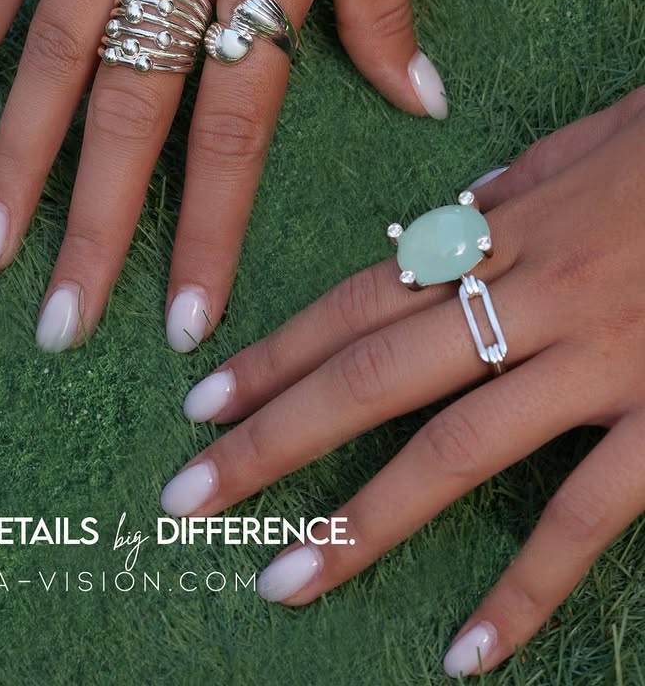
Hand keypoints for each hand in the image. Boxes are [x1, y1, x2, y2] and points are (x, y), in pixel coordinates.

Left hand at [162, 86, 644, 676]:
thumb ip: (502, 195)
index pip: (356, 302)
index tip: (199, 401)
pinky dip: (526, 587)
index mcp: (498, 235)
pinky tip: (465, 650)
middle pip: (373, 377)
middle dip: (273, 440)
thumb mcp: (577, 147)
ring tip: (281, 577)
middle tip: (187, 497)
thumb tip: (441, 221)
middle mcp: (527, 301)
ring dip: (359, 522)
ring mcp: (595, 365)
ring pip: (455, 451)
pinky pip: (585, 514)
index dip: (273, 354)